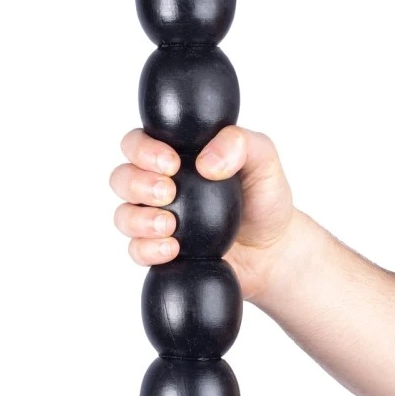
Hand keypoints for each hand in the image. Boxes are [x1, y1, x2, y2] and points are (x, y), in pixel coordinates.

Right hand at [110, 126, 294, 299]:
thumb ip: (240, 144)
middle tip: (168, 192)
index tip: (172, 163)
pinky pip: (136, 251)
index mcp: (176, 155)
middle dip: (137, 183)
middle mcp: (159, 185)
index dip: (143, 150)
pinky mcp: (161, 252)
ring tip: (169, 224)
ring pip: (123, 215)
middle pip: (121, 178)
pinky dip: (148, 249)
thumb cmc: (265, 200)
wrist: (273, 249)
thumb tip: (206, 162)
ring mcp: (157, 220)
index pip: (138, 143)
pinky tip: (172, 248)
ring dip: (139, 219)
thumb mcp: (264, 161)